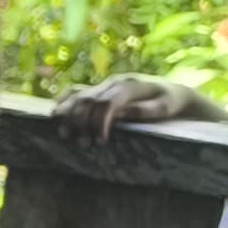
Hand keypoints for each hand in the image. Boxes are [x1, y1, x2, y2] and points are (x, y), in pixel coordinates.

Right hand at [54, 76, 215, 142]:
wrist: (171, 92)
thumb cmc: (170, 103)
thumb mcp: (165, 107)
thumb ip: (144, 110)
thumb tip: (121, 113)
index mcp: (130, 86)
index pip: (107, 102)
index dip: (99, 122)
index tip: (100, 142)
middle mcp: (113, 82)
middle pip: (87, 99)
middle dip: (81, 122)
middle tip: (83, 145)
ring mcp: (103, 84)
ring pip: (77, 95)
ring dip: (68, 115)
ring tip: (65, 135)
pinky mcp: (98, 89)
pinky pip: (74, 91)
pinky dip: (63, 102)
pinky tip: (57, 116)